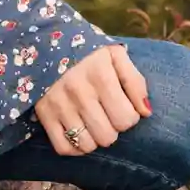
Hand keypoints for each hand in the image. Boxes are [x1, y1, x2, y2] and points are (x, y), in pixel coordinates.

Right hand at [34, 43, 150, 156]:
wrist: (45, 42)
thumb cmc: (87, 53)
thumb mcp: (115, 56)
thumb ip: (135, 81)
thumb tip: (146, 112)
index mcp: (100, 75)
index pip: (126, 119)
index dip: (129, 116)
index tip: (122, 106)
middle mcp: (78, 91)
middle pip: (107, 136)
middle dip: (112, 128)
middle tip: (107, 115)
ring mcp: (59, 104)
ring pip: (87, 145)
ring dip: (94, 139)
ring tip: (93, 123)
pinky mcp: (44, 114)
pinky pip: (63, 148)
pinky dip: (74, 147)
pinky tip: (79, 132)